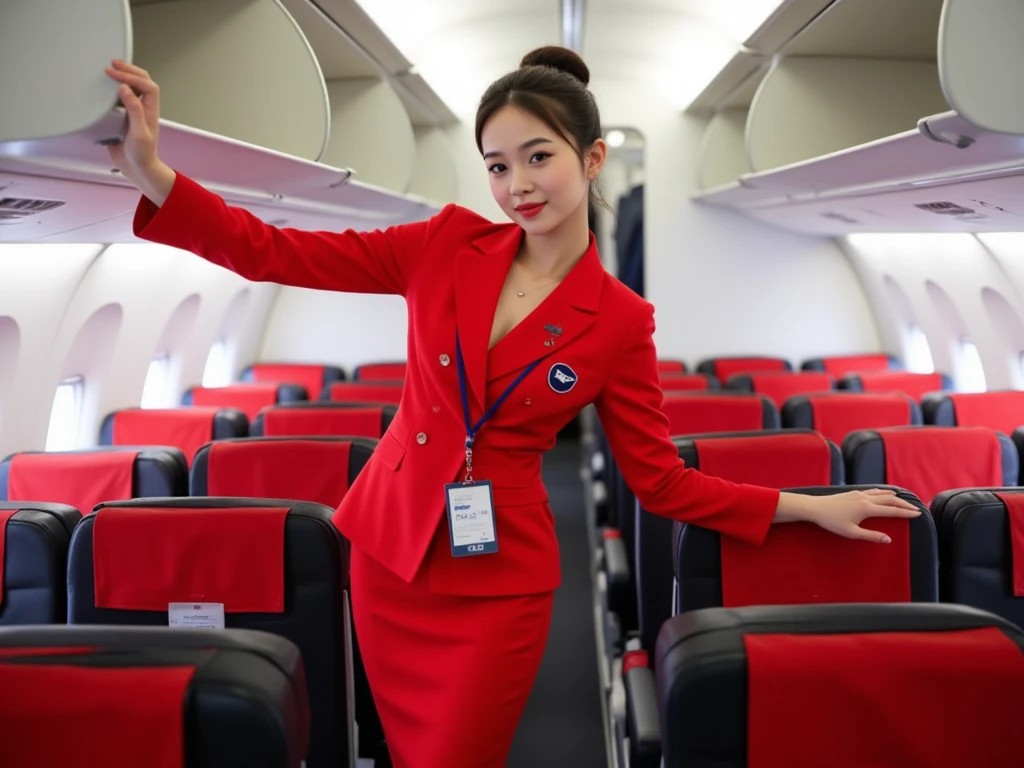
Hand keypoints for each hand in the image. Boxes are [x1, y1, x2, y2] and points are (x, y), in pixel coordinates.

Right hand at [104, 59, 160, 173]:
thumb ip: (134, 110)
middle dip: (129, 70)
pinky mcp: (123, 117)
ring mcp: (134, 112)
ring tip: (109, 69)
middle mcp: (144, 108)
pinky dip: (113, 89)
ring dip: (123, 77)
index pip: (147, 86)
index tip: (115, 74)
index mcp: (151, 110)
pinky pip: (120, 98)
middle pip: (142, 82)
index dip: (132, 76)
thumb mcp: (139, 133)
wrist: (137, 169)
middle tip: (113, 63)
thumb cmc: (142, 155)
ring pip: (132, 88)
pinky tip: (104, 87)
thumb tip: (125, 88)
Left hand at [802, 489, 921, 542]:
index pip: (892, 510)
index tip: (918, 513)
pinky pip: (873, 491)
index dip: (906, 512)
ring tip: (904, 500)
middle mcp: (865, 499)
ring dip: (895, 497)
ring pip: (882, 493)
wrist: (815, 507)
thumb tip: (888, 539)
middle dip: (904, 504)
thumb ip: (870, 536)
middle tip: (916, 508)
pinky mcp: (853, 492)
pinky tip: (883, 493)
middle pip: (890, 500)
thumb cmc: (831, 522)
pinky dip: (882, 492)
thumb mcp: (851, 532)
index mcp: (867, 509)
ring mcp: (859, 494)